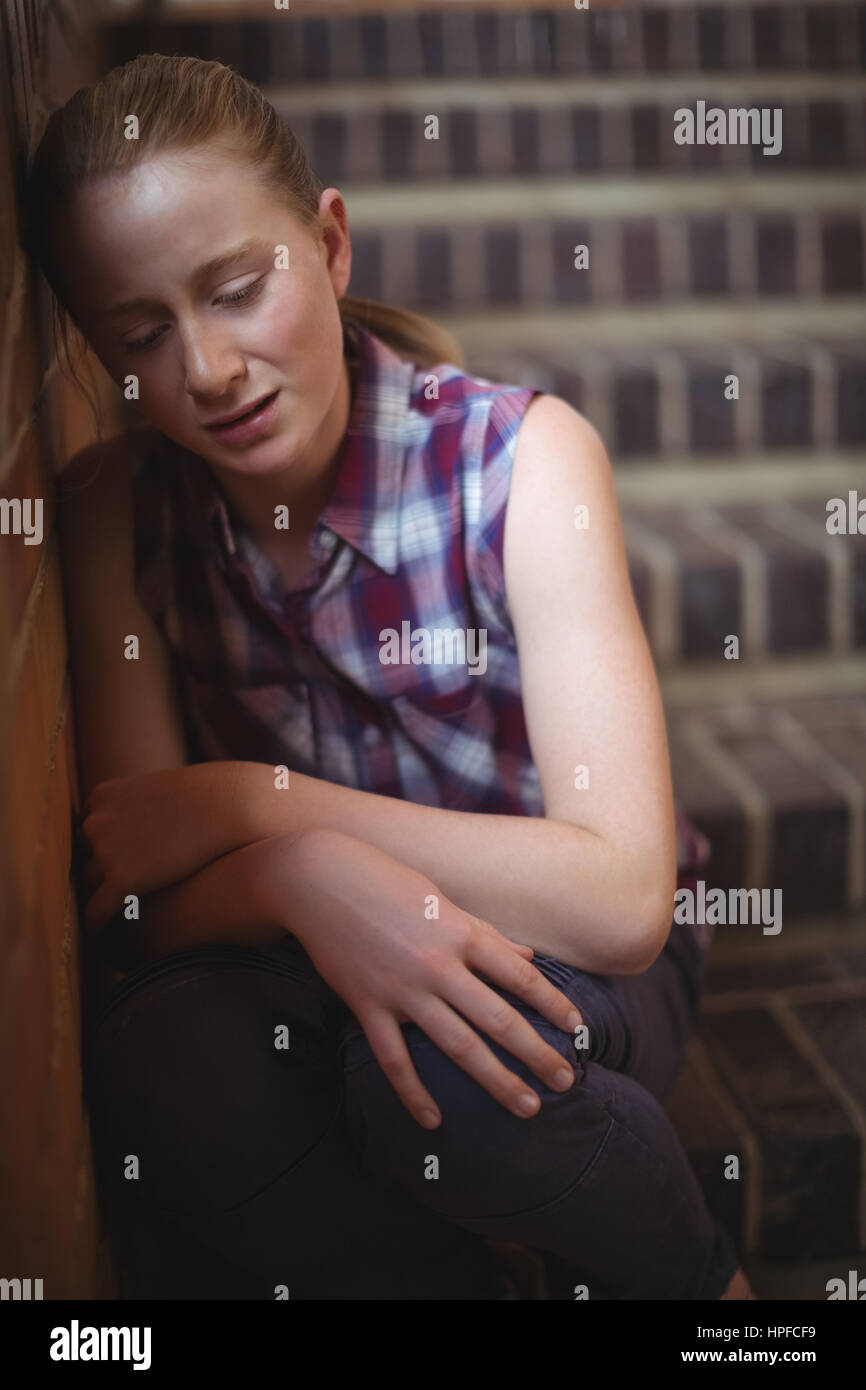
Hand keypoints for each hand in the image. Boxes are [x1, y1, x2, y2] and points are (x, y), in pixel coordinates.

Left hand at [77, 765, 247, 930]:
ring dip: (97, 899)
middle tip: (107, 895)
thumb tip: (137, 834)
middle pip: (85, 859)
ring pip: (89, 886)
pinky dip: (95, 924)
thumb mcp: (159, 792)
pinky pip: (96, 910)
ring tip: (107, 916)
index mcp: (102, 797)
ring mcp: (106, 851)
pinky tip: (99, 935)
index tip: (108, 868)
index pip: (87, 832)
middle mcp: (96, 822)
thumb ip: (138, 810)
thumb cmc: (205, 797)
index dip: (98, 852)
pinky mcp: (122, 879)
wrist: (226, 806)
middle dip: (96, 875)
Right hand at [274, 829, 582, 1128]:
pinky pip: (394, 1059)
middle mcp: (439, 965)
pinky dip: (414, 1093)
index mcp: (461, 932)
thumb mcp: (442, 900)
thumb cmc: (386, 881)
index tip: (578, 1029)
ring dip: (496, 1080)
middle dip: (537, 1054)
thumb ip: (485, 935)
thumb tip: (526, 961)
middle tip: (566, 1082)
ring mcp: (403, 989)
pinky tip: (434, 1121)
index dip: (554, 1005)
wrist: (319, 878)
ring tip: (527, 1107)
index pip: (521, 978)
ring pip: (458, 1046)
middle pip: (500, 1019)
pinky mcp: (368, 1005)